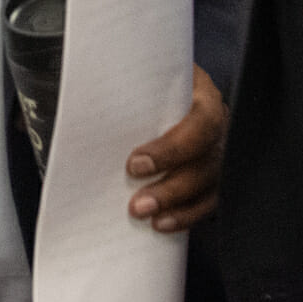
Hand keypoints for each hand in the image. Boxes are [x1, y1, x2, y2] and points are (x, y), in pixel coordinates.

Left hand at [126, 65, 224, 232]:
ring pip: (211, 184)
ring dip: (179, 206)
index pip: (200, 122)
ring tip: (150, 219)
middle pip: (208, 160)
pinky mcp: (213, 171)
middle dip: (172, 188)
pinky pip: (208, 199)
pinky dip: (186, 214)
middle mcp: (216, 119)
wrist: (153, 85)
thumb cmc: (143, 81)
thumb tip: (84, 117)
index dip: (172, 149)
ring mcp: (218, 147)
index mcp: (200, 90)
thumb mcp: (137, 78)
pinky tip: (163, 223)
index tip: (136, 165)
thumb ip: (122, 93)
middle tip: (138, 205)